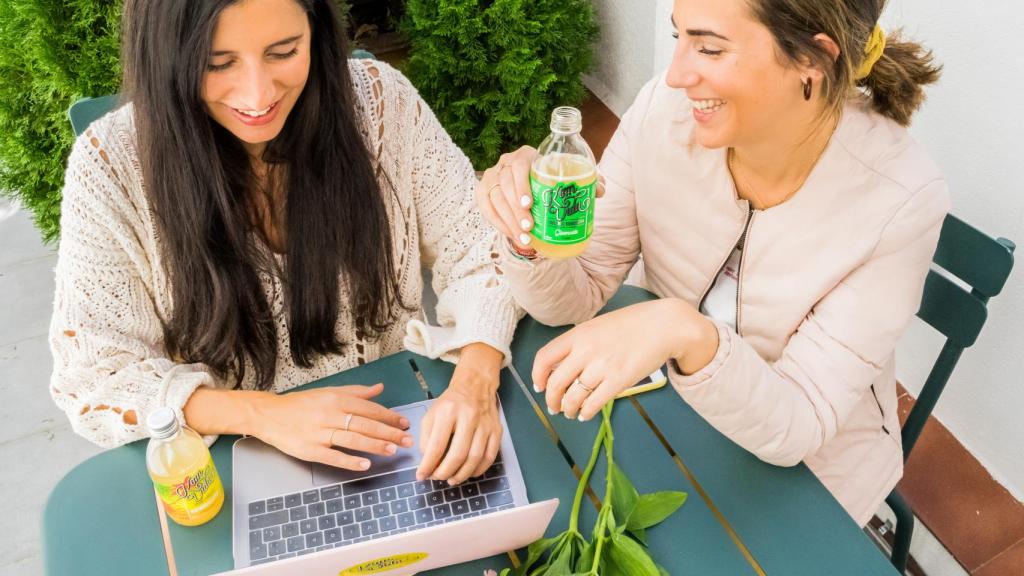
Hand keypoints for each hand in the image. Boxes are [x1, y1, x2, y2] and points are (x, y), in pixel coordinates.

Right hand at [252, 384, 412, 470]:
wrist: (268, 415)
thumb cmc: (301, 404)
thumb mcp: (329, 392)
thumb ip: (356, 392)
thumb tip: (379, 388)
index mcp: (336, 399)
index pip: (369, 408)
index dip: (389, 417)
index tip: (404, 424)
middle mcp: (329, 414)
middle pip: (365, 424)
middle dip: (389, 433)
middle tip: (406, 440)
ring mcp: (319, 433)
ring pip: (352, 439)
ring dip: (374, 446)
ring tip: (392, 451)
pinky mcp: (310, 450)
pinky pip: (333, 456)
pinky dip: (350, 461)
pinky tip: (365, 465)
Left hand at [416, 344, 503, 484]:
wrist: (475, 386)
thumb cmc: (450, 403)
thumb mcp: (431, 414)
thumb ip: (426, 438)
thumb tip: (428, 462)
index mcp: (448, 412)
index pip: (437, 445)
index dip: (428, 465)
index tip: (421, 475)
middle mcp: (468, 417)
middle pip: (458, 454)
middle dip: (445, 472)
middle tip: (437, 478)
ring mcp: (485, 424)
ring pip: (475, 458)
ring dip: (462, 474)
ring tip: (451, 479)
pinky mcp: (497, 430)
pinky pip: (490, 456)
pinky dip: (478, 470)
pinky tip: (469, 473)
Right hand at [475, 146, 605, 248]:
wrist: (528, 182)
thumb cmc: (551, 179)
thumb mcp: (567, 177)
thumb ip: (585, 180)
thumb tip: (600, 190)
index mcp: (525, 155)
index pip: (518, 166)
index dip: (521, 185)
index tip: (529, 205)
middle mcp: (504, 163)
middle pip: (505, 186)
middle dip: (516, 210)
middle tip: (529, 228)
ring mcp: (491, 177)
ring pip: (494, 199)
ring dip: (508, 221)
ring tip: (524, 239)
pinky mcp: (483, 191)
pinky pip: (486, 208)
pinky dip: (498, 224)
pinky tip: (512, 236)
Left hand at [532, 299, 716, 421]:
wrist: (663, 326)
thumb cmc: (632, 325)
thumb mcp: (598, 326)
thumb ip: (579, 343)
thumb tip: (563, 367)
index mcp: (578, 334)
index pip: (545, 357)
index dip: (538, 376)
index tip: (539, 386)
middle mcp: (586, 351)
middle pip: (556, 383)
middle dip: (552, 400)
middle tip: (554, 407)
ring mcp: (602, 366)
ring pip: (573, 397)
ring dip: (568, 409)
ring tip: (570, 412)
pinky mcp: (619, 381)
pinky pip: (593, 404)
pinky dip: (585, 413)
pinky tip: (585, 414)